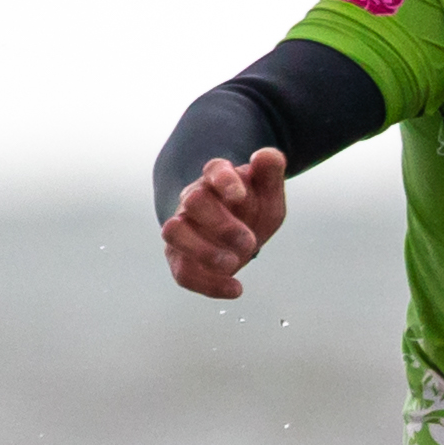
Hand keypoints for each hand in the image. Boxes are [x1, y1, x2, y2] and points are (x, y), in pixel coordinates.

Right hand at [163, 148, 289, 299]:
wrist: (238, 233)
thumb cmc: (252, 210)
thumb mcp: (268, 193)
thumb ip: (271, 173)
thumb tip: (266, 155)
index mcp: (217, 179)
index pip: (214, 170)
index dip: (224, 181)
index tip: (240, 196)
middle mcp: (194, 199)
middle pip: (194, 201)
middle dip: (222, 224)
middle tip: (249, 242)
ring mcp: (183, 228)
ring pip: (173, 232)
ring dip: (202, 251)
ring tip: (233, 263)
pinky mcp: (179, 257)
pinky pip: (181, 272)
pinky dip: (207, 284)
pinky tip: (236, 289)